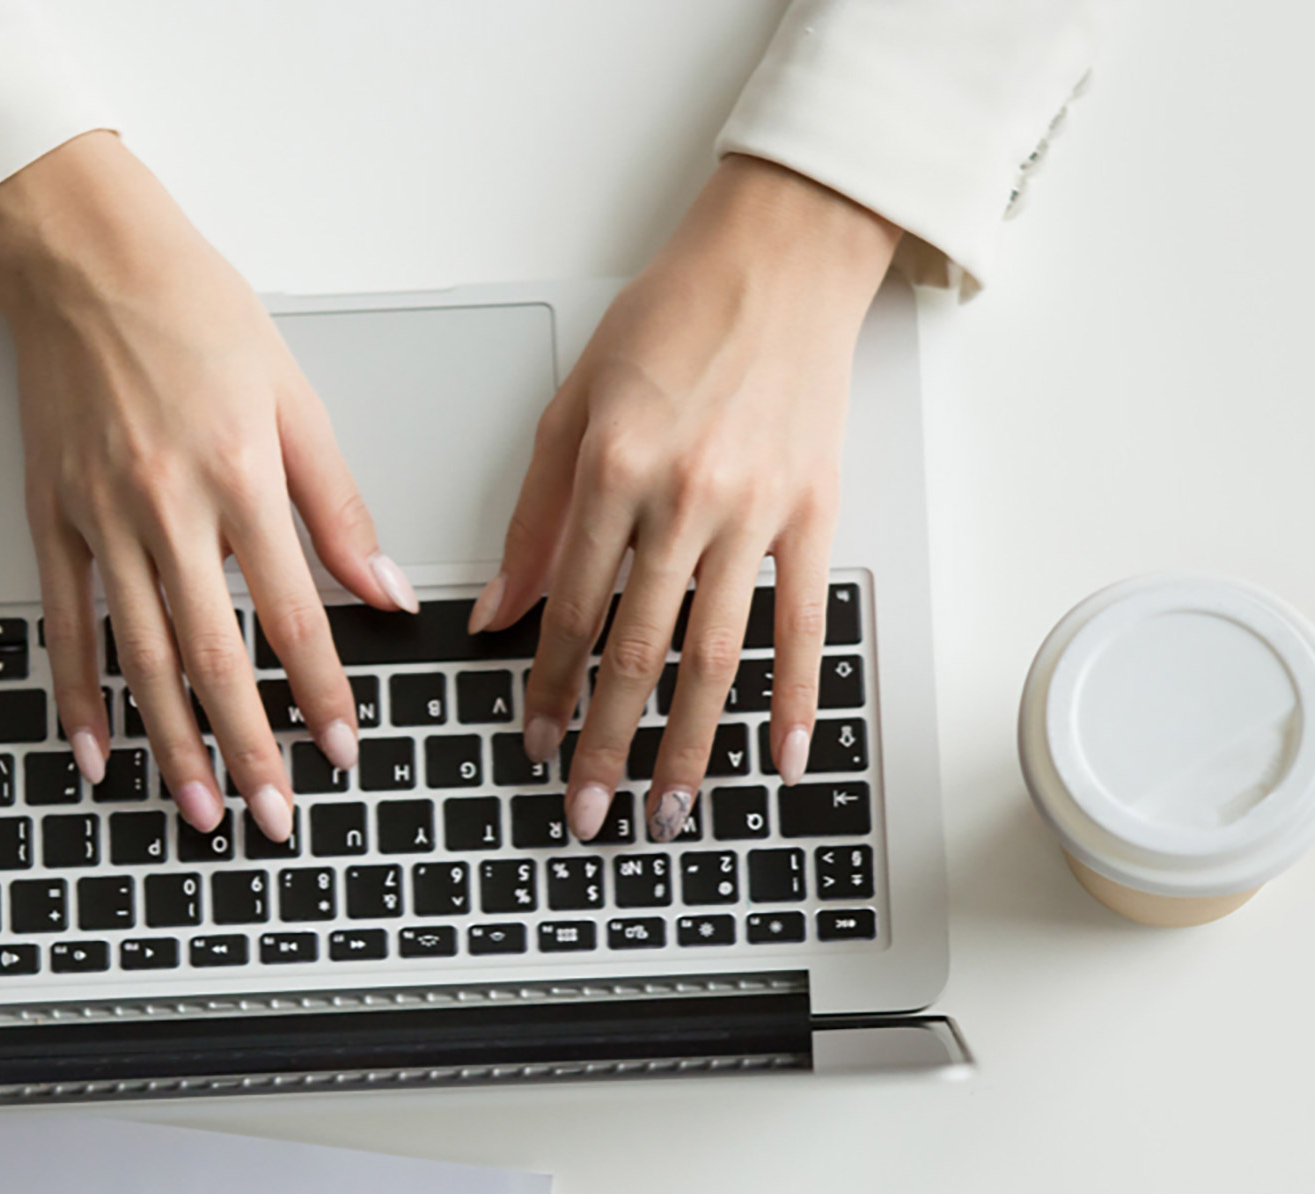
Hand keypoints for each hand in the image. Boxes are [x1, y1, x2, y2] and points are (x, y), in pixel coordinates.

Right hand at [0, 132, 416, 839]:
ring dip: (171, 742)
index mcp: (239, 476)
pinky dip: (77, 693)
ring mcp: (100, 517)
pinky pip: (63, 622)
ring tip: (195, 807)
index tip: (342, 749)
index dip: (319, 692)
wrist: (87, 255)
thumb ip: (340, 508)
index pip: (292, 613)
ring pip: (140, 655)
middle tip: (270, 816)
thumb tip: (387, 592)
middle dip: (247, 748)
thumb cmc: (194, 310)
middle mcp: (166, 506)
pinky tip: (96, 748)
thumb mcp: (295, 398)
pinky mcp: (51, 515)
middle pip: (213, 655)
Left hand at [470, 154, 898, 842]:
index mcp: (611, 470)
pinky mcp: (813, 514)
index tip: (537, 745)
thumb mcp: (572, 405)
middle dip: (607, 746)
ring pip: (714, 657)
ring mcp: (754, 512)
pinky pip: (802, 625)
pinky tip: (780, 757)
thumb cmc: (672, 319)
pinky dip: (794, 699)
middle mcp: (682, 499)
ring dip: (687, 746)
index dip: (550, 690)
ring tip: (668, 810)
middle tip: (589, 813)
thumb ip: (535, 517)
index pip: (570, 611)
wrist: (777, 260)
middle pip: (637, 652)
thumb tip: (500, 613)